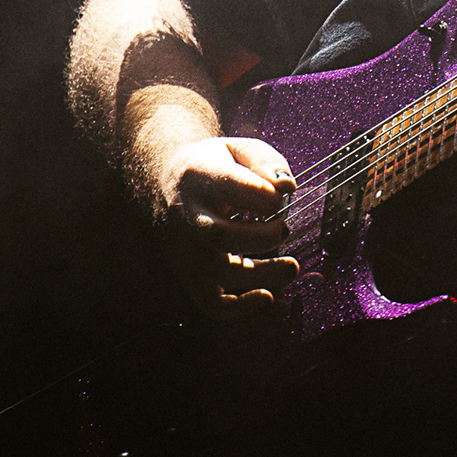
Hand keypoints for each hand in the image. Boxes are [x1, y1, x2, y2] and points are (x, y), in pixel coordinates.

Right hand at [153, 135, 300, 318]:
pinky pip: (208, 301)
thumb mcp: (239, 148)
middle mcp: (187, 214)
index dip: (264, 195)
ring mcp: (185, 248)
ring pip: (216, 271)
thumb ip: (267, 161)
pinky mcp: (189, 273)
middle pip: (219, 234)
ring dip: (260, 273)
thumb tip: (286, 187)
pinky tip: (267, 296)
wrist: (165, 182)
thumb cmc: (213, 165)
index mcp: (199, 175)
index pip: (230, 185)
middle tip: (284, 228)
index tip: (281, 196)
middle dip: (261, 236)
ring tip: (291, 266)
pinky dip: (238, 307)